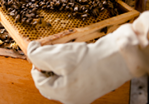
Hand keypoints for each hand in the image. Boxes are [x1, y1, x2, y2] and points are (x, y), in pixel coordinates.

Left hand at [27, 19, 148, 103]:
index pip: (40, 83)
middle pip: (50, 82)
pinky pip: (72, 77)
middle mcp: (73, 98)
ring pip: (61, 78)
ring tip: (64, 54)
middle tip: (51, 53)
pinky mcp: (90, 84)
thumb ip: (38, 55)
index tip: (39, 54)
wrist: (118, 57)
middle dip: (48, 66)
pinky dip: (69, 66)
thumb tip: (30, 50)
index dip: (36, 67)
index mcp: (63, 95)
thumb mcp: (56, 56)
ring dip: (58, 65)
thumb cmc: (89, 59)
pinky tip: (74, 56)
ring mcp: (83, 92)